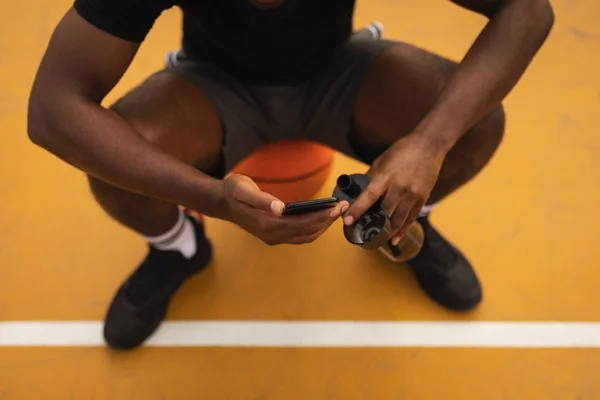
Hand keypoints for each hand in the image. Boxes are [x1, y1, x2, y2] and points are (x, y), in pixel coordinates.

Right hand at [219, 174, 348, 244]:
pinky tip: (321, 218)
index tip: (336, 207)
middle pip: (307, 232)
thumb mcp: (244, 189)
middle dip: (327, 221)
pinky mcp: (274, 235)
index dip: (321, 217)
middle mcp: (272, 235)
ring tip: (336, 212)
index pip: (301, 224)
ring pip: (305, 237)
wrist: (221, 202)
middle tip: (343, 207)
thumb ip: (262, 199)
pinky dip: (313, 229)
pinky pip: (299, 236)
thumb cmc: (233, 192)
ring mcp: (273, 237)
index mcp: (267, 224)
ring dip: (322, 227)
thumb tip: (280, 208)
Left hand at [344, 135, 444, 244]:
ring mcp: (413, 194)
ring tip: (377, 239)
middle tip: (361, 232)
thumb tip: (359, 192)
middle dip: (372, 223)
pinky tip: (395, 238)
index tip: (348, 221)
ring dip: (388, 231)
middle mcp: (400, 187)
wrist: (429, 146)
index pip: (369, 196)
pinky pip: (411, 218)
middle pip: (385, 212)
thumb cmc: (402, 151)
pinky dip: (402, 229)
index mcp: (386, 176)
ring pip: (399, 219)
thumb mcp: (381, 161)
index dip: (358, 210)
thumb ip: (371, 178)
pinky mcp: (422, 198)